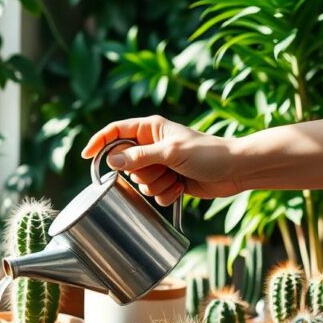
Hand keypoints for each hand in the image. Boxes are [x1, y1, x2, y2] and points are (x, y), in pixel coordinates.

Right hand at [82, 115, 244, 204]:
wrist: (235, 170)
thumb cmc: (207, 154)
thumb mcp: (170, 152)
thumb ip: (139, 157)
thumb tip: (111, 160)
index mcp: (150, 128)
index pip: (116, 131)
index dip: (99, 142)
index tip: (87, 156)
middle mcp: (152, 145)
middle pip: (126, 163)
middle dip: (142, 173)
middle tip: (162, 169)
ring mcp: (160, 165)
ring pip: (139, 182)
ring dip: (157, 185)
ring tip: (176, 178)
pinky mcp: (168, 181)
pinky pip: (153, 194)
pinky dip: (166, 194)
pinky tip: (182, 188)